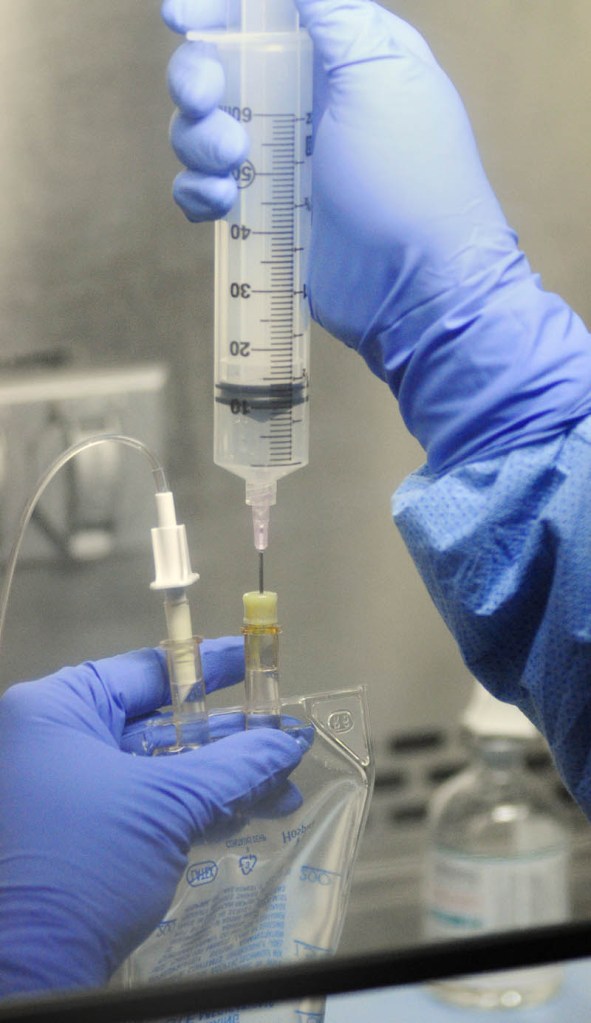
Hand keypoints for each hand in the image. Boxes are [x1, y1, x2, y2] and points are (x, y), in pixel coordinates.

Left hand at [0, 642, 303, 995]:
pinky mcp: (84, 836)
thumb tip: (286, 744)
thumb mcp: (167, 803)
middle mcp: (58, 741)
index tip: (253, 662)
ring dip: (221, 780)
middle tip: (280, 739)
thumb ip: (232, 766)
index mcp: (58, 709)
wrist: (31, 968)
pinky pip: (149, 806)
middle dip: (227, 738)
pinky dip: (196, 810)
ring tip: (282, 790)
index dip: (206, 667)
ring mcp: (68, 791)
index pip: (145, 671)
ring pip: (159, 770)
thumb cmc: (85, 861)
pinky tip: (248, 815)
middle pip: (158, 723)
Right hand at [162, 0, 590, 471]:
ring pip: (202, 130)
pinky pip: (205, 189)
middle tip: (206, 103)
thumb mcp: (379, 70)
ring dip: (199, 141)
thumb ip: (331, 11)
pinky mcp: (265, 216)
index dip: (217, 13)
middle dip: (197, 79)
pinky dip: (199, 192)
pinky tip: (223, 204)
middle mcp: (305, 103)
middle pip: (220, 68)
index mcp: (337, 56)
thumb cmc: (409, 175)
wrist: (414, 287)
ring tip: (234, 166)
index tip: (181, 17)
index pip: (264, 16)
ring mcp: (282, 162)